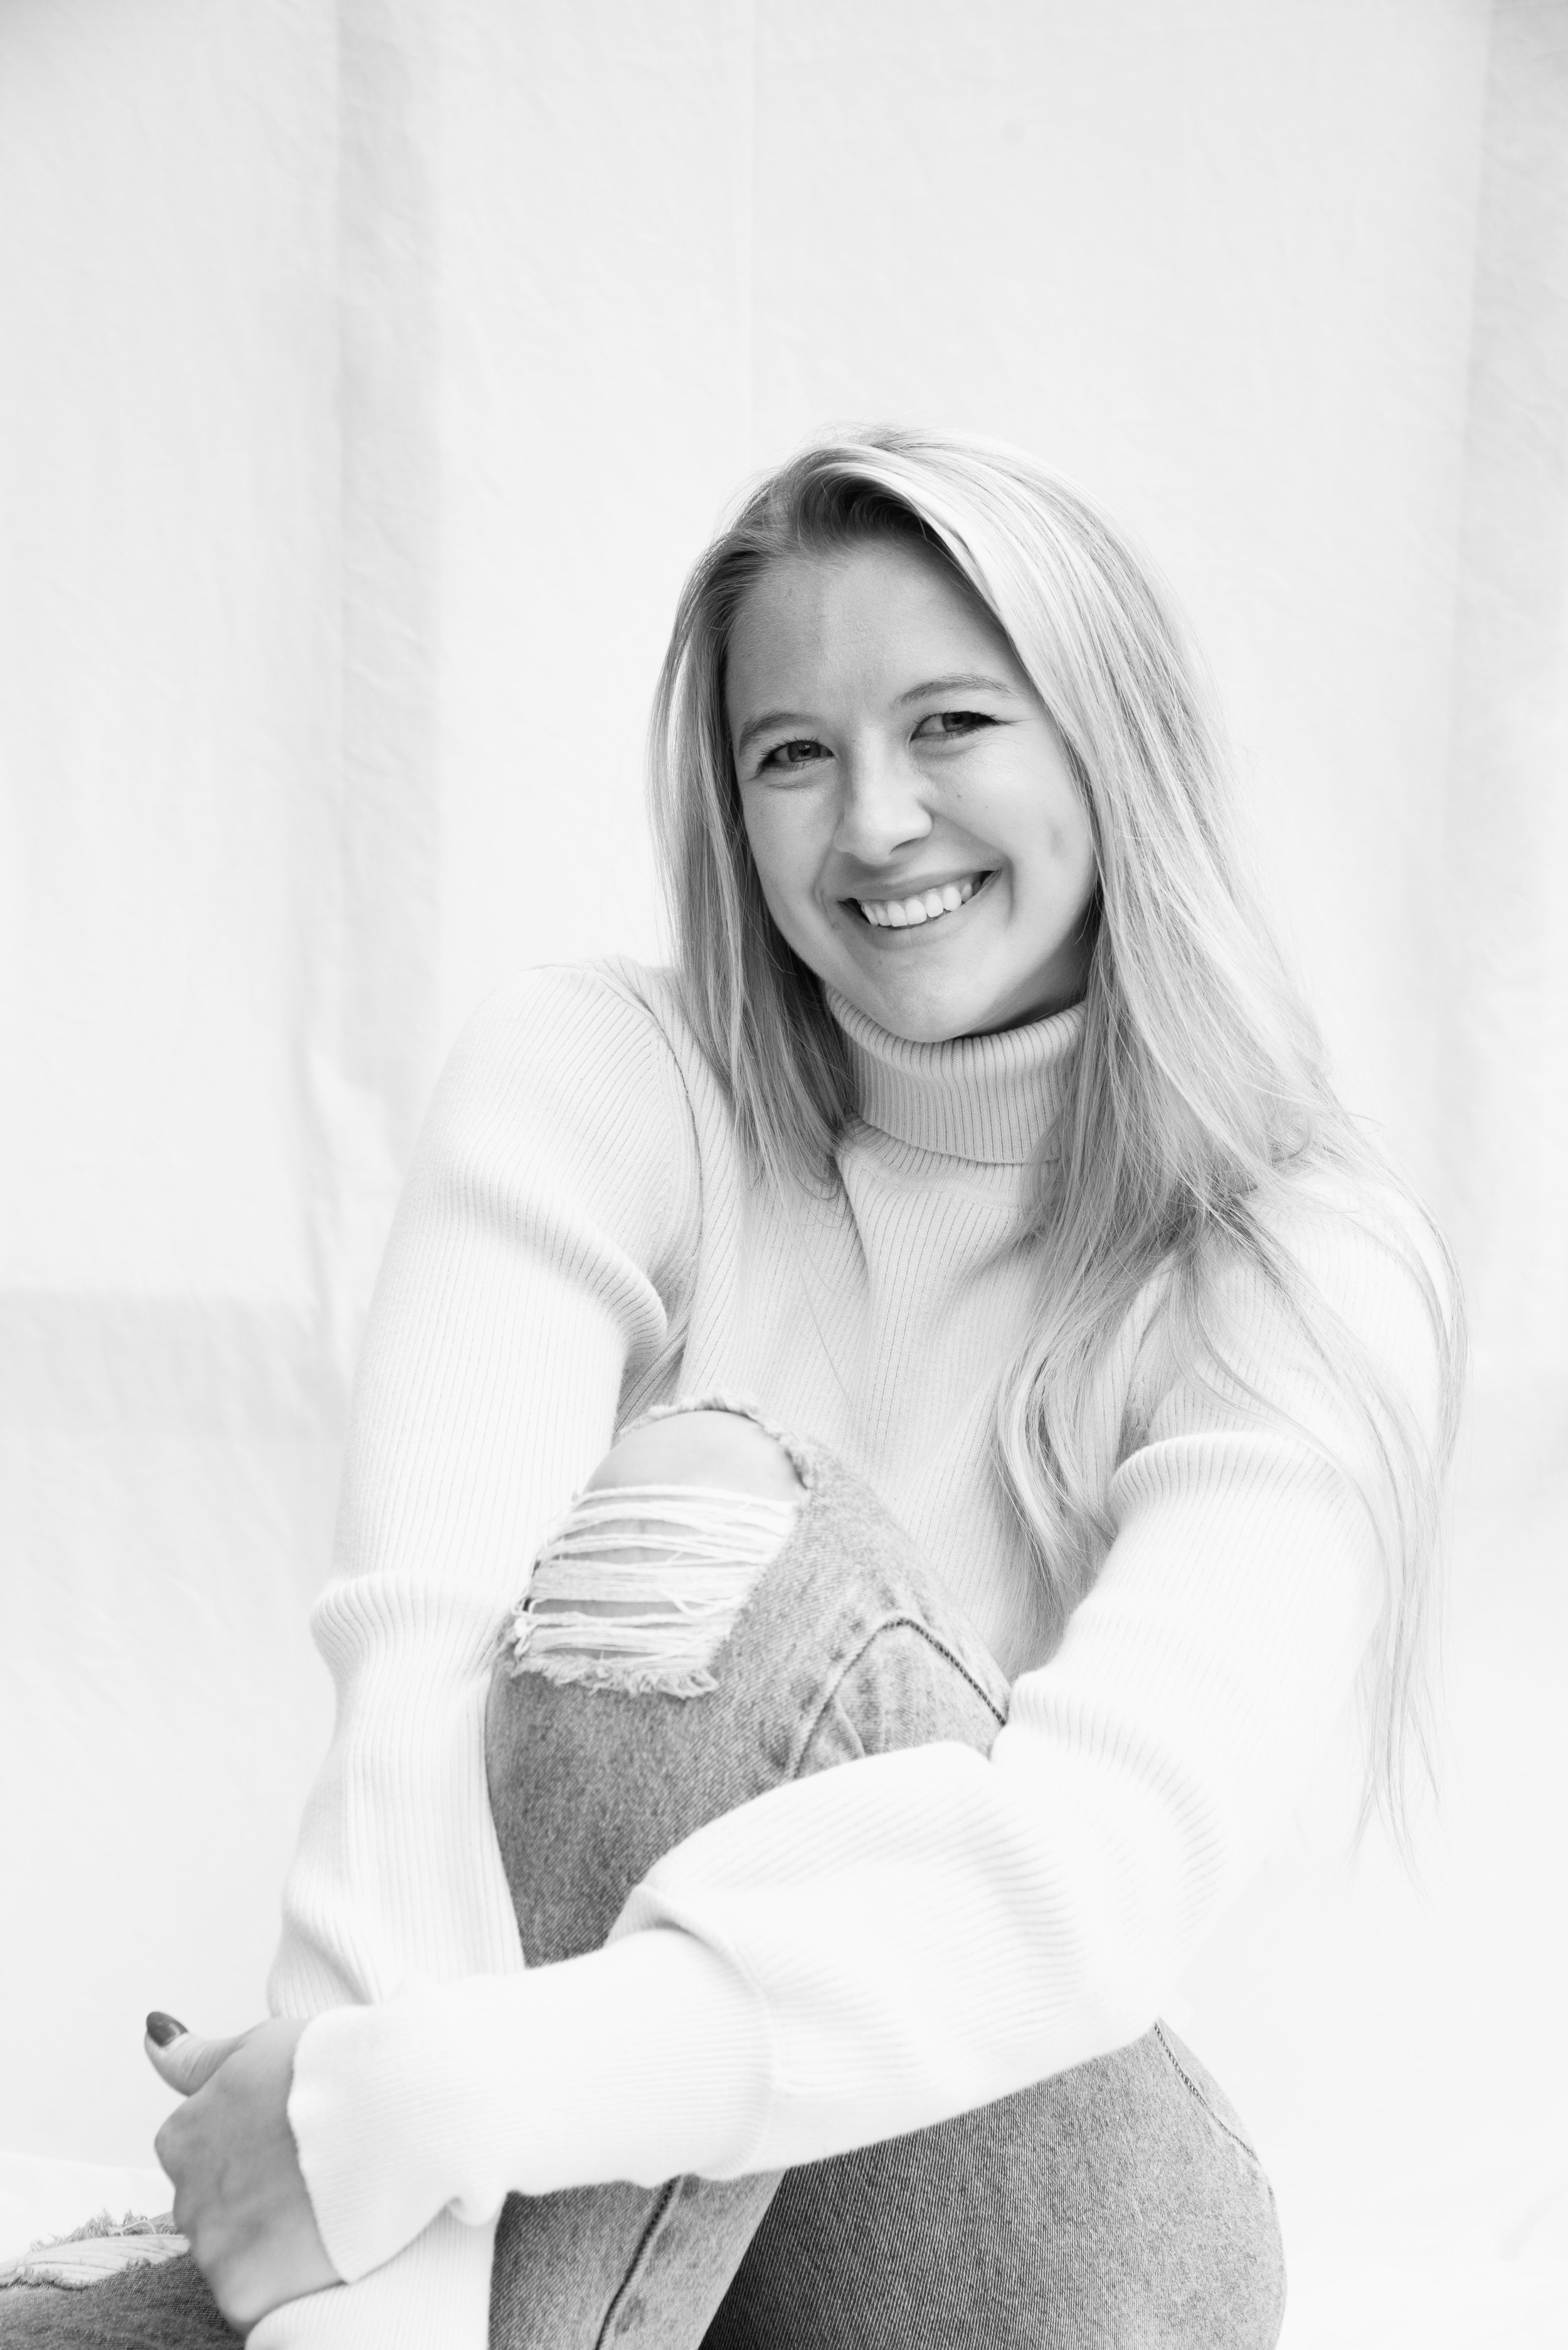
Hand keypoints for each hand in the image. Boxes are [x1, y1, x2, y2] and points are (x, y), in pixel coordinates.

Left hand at [147, 2013, 342, 2329]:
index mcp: (181, 2137)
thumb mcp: (257, 2045)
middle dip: (258, 2201)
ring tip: (325, 2206)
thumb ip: (196, 2057)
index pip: (201, 2163)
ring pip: (235, 2259)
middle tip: (314, 2174)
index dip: (256, 2154)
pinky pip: (257, 2301)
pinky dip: (287, 2283)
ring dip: (272, 2244)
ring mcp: (211, 2248)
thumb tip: (151, 2032)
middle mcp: (183, 2195)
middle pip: (217, 2213)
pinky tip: (321, 2246)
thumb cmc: (331, 2067)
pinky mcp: (242, 2292)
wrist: (392, 2110)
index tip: (294, 2143)